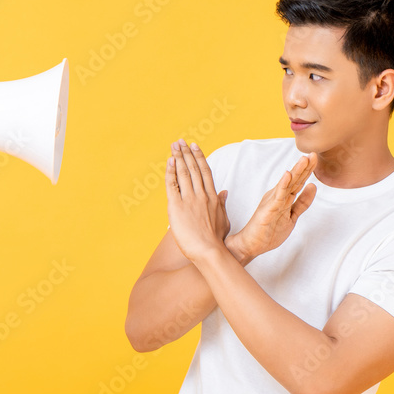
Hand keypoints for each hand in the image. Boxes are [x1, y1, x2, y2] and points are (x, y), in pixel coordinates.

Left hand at [166, 139, 229, 262]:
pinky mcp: (177, 206)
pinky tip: (169, 161)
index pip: (205, 172)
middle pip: (193, 168)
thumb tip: (224, 192)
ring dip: (178, 157)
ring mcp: (189, 199)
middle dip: (186, 153)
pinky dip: (170, 172)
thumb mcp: (223, 219)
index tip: (195, 146)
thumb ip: (222, 204)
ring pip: (183, 173)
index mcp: (212, 197)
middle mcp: (201, 195)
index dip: (199, 157)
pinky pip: (172, 184)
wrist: (209, 251)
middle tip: (181, 141)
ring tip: (174, 146)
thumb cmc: (217, 240)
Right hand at [226, 152, 316, 263]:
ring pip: (287, 185)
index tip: (315, 158)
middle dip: (304, 167)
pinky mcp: (267, 210)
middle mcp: (277, 197)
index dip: (307, 170)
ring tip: (303, 159)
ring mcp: (272, 202)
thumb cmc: (267, 232)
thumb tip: (313, 186)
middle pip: (294, 180)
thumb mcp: (292, 216)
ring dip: (295, 172)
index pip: (298, 182)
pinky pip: (277, 197)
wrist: (250, 245)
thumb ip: (302, 202)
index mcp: (283, 198)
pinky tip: (287, 175)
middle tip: (312, 154)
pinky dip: (283, 185)